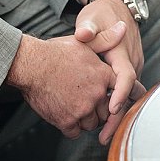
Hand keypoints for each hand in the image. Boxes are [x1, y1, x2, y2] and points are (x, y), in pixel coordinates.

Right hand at [5, 29, 127, 138]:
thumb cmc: (55, 53)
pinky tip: (65, 116)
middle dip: (100, 109)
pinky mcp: (67, 120)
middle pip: (108, 111)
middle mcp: (96, 94)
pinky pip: (76, 132)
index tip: (127, 101)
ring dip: (85, 119)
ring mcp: (82, 109)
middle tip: (89, 102)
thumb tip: (123, 28)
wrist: (32, 65)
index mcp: (103, 75)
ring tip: (75, 107)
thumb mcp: (84, 43)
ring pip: (92, 124)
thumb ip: (106, 39)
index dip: (126, 96)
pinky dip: (71, 127)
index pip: (125, 90)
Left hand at [75, 0, 145, 143]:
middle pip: (129, 94)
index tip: (110, 109)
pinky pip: (125, 91)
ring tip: (102, 136)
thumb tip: (83, 34)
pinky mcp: (127, 69)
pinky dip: (116, 106)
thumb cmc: (100, 14)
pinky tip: (104, 120)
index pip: (126, 77)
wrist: (115, 5)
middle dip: (117, 117)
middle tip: (103, 137)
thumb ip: (88, 28)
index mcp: (122, 52)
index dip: (119, 93)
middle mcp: (131, 61)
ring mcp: (131, 66)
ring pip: (128, 96)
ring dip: (117, 115)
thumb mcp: (92, 18)